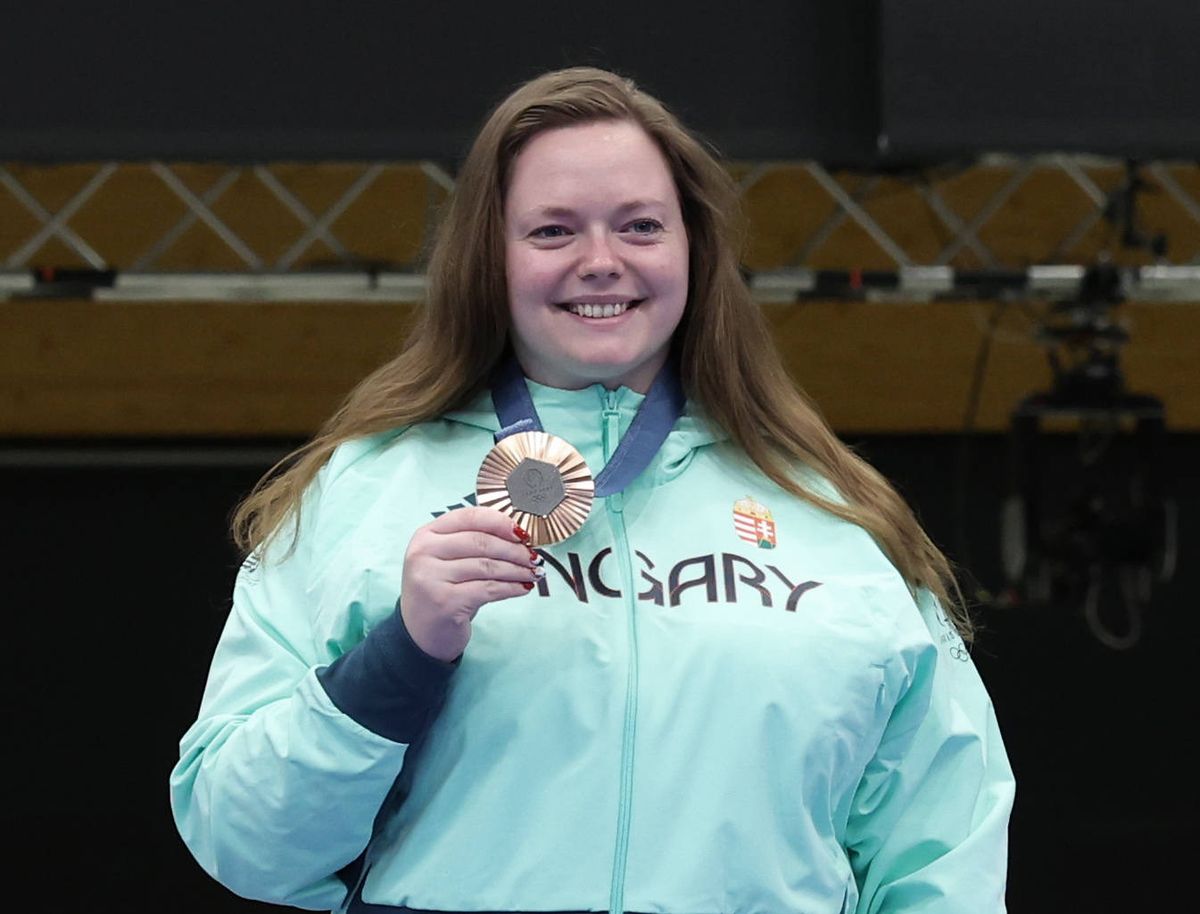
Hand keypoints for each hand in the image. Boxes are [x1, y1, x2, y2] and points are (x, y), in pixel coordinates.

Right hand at [400, 507, 539, 660]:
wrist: (421, 633)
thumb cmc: (442, 591)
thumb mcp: (448, 560)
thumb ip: (473, 542)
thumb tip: (518, 536)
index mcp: (426, 536)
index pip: (469, 517)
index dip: (500, 522)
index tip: (522, 533)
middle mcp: (424, 554)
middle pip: (481, 541)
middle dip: (514, 550)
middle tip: (533, 557)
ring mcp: (432, 578)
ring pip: (487, 566)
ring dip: (517, 570)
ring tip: (532, 573)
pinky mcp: (445, 602)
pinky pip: (489, 589)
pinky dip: (511, 588)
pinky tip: (522, 588)